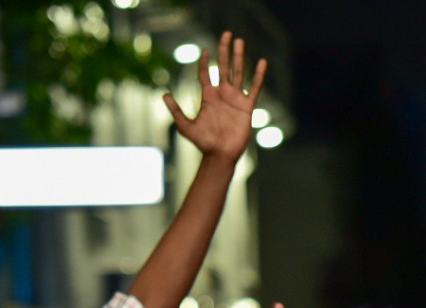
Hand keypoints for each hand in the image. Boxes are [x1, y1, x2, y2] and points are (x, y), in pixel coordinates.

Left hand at [164, 31, 267, 161]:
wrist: (220, 155)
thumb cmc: (203, 142)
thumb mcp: (186, 126)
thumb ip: (176, 111)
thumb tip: (164, 95)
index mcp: (208, 96)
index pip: (206, 73)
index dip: (204, 61)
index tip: (205, 50)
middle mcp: (222, 94)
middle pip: (223, 67)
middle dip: (224, 51)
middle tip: (227, 34)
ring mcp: (235, 99)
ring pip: (239, 73)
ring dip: (239, 57)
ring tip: (240, 41)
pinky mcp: (247, 107)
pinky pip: (254, 89)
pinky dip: (258, 76)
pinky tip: (261, 62)